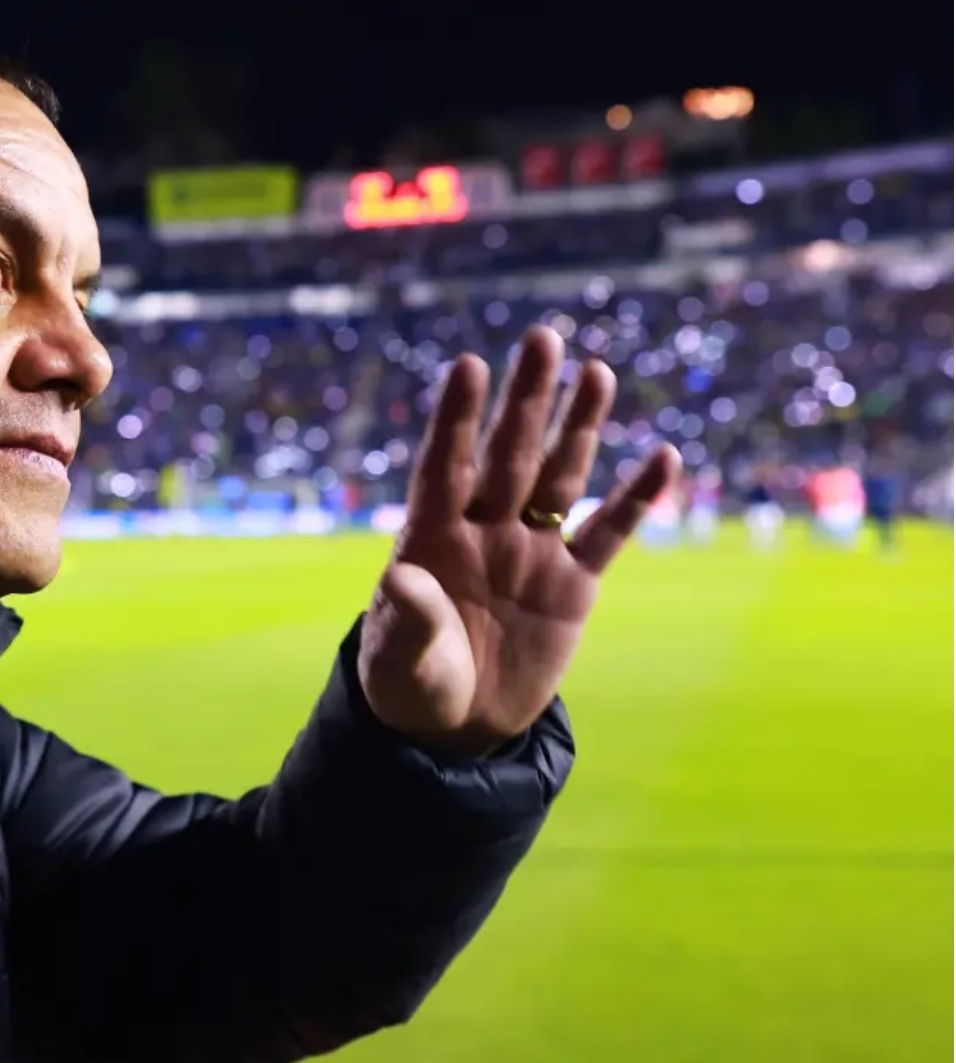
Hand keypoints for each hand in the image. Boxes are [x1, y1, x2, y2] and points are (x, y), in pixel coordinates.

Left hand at [357, 325, 679, 756]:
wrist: (455, 725)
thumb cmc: (410, 685)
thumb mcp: (401, 658)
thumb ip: (407, 617)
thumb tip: (401, 575)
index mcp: (430, 539)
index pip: (444, 467)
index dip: (457, 419)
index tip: (469, 366)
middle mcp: (482, 531)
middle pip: (508, 455)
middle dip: (526, 400)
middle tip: (543, 337)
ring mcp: (530, 553)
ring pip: (558, 477)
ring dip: (577, 427)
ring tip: (596, 371)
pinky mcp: (571, 586)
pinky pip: (607, 533)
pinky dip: (635, 499)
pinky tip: (662, 458)